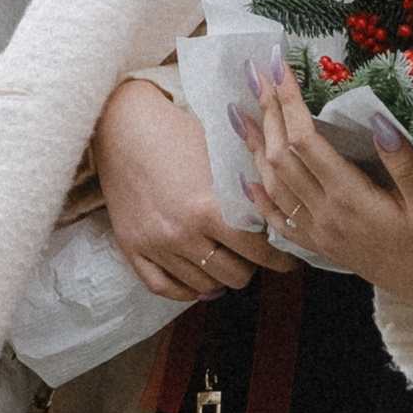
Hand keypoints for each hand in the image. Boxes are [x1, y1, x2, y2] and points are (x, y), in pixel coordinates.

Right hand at [94, 76, 279, 302]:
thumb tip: (286, 206)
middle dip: (253, 267)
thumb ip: (252, 182)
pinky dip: (186, 289)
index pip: (260, 251)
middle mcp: (183, 233)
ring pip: (204, 285)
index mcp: (210, 208)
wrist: (122, 123)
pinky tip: (201, 281)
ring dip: (222, 276)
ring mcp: (156, 244)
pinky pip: (164, 288)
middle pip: (235, 275)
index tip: (290, 258)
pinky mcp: (131, 247)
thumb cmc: (178, 130)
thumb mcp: (222, 152)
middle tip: (258, 256)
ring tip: (231, 262)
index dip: (281, 257)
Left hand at [235, 58, 412, 319]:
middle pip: (282, 156)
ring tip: (240, 113)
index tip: (277, 66)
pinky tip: (248, 178)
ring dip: (255, 146)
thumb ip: (404, 162)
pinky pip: (279, 220)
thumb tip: (378, 119)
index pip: (306, 141)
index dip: (288, 101)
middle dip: (267, 112)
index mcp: (351, 198)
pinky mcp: (321, 246)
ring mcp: (319, 233)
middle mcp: (326, 215)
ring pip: (274, 183)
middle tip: (255, 74)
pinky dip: (260, 196)